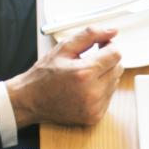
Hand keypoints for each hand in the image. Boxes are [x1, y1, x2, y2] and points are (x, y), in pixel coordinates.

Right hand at [5, 27, 121, 128]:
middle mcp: (92, 93)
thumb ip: (89, 35)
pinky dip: (101, 91)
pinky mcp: (94, 117)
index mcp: (84, 73)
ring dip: (104, 76)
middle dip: (107, 61)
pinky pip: (109, 98)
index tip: (101, 46)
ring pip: (115, 83)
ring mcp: (94, 107)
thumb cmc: (44, 75)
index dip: (109, 47)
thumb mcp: (63, 48)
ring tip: (84, 77)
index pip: (115, 54)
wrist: (30, 101)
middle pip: (118, 68)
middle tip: (90, 60)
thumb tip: (112, 31)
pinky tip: (84, 89)